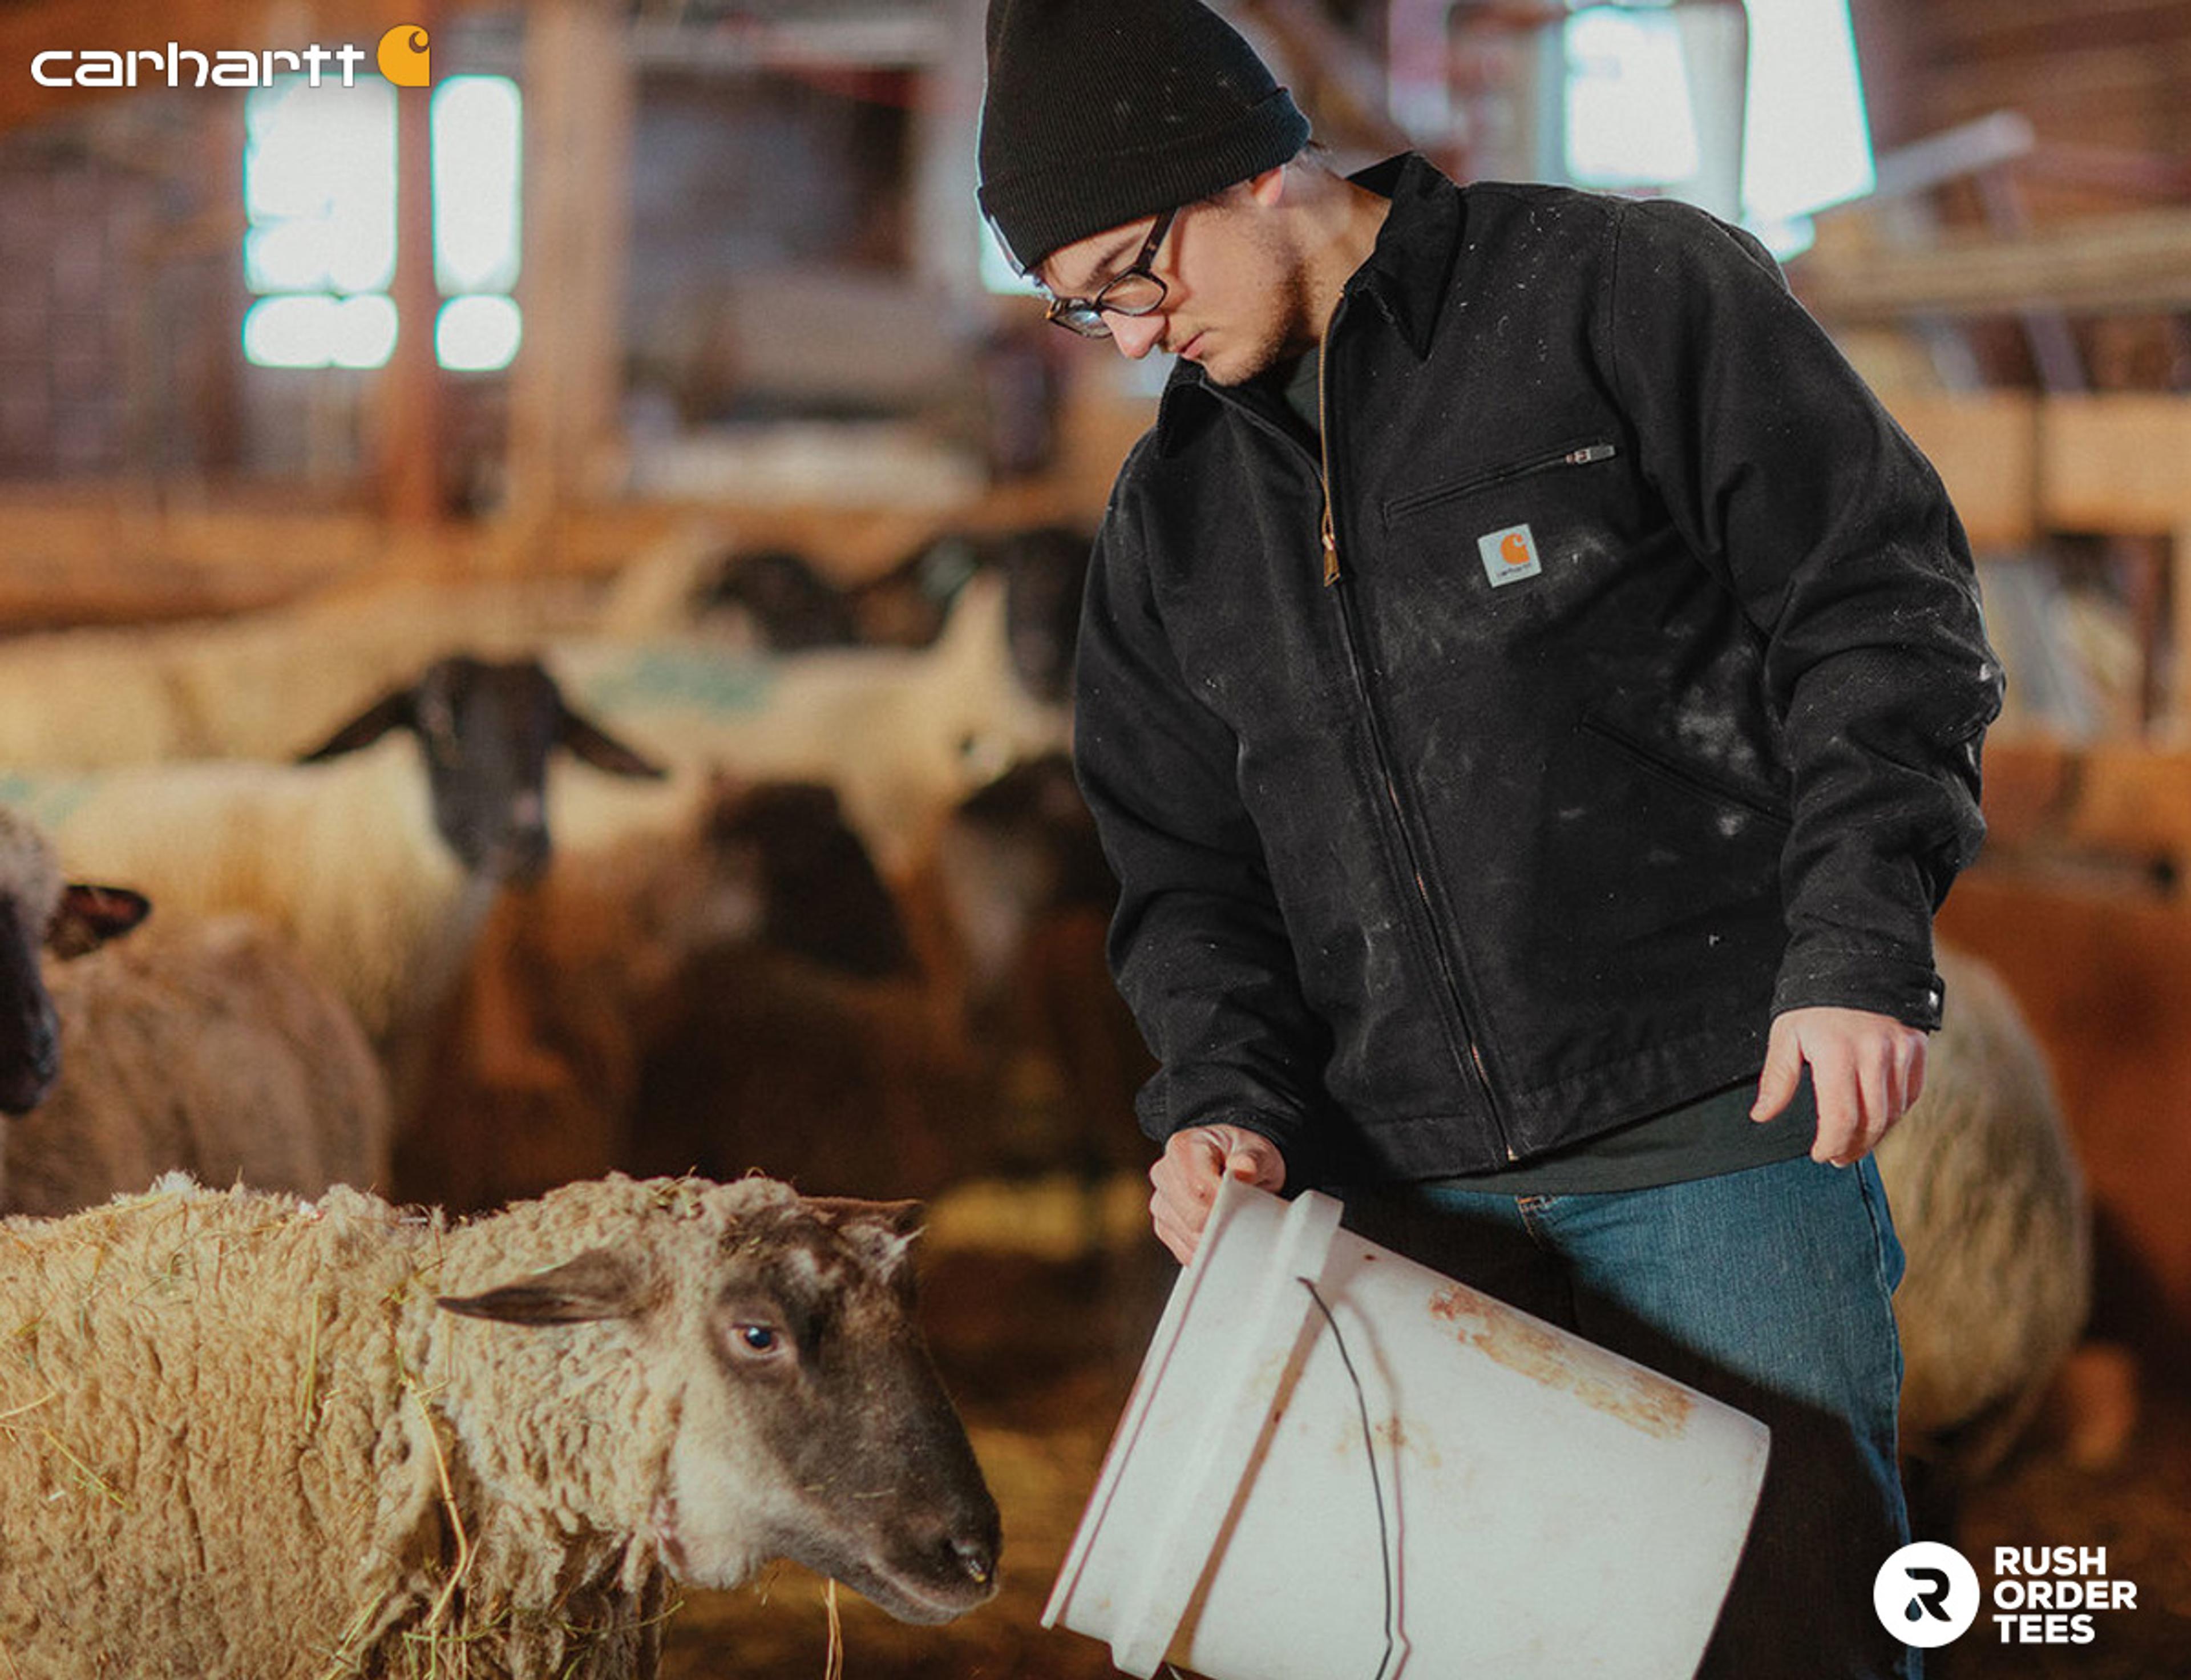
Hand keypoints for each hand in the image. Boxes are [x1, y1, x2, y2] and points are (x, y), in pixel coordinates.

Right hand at [1148, 1124, 1286, 1263]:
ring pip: (1188, 1237)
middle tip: (1245, 1217)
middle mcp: (1164, 1173)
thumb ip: (1253, 1159)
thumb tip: (1244, 1169)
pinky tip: (1221, 1236)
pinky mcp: (1163, 1226)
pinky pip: (1184, 1252)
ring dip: (1216, 1238)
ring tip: (1232, 1221)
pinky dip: (1207, 1252)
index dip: (1223, 1204)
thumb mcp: (1257, 1150)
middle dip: (1222, 1223)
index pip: (1199, 1188)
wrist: (1232, 1163)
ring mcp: (1161, 1202)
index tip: (1244, 1205)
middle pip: (1192, 1216)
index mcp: (1182, 1147)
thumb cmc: (1241, 1155)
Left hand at [1752, 1006, 1927, 1166]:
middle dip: (1854, 1147)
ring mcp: (1900, 1053)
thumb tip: (1761, 1115)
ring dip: (1875, 1135)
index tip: (1820, 1154)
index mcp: (1838, 1054)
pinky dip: (1894, 1113)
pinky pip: (1910, 1095)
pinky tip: (1876, 1118)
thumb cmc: (1815, 1000)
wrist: (1857, 959)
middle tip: (1837, 1157)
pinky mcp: (1917, 1049)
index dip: (1831, 1144)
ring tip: (1855, 1143)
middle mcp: (1875, 1055)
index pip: (1841, 1118)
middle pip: (1872, 1122)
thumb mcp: (1787, 1033)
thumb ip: (1777, 1078)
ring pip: (1893, 1113)